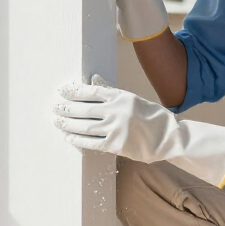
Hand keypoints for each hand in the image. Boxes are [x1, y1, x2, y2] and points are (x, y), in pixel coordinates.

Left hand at [53, 76, 224, 187]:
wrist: (169, 138)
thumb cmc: (151, 117)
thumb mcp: (133, 99)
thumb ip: (112, 91)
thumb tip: (93, 79)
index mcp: (121, 96)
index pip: (91, 91)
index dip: (74, 91)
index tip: (62, 90)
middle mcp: (117, 111)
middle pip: (84, 109)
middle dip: (66, 108)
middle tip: (55, 107)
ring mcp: (116, 129)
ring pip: (84, 127)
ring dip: (67, 124)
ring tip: (57, 122)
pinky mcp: (116, 145)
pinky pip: (91, 143)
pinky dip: (77, 140)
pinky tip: (69, 137)